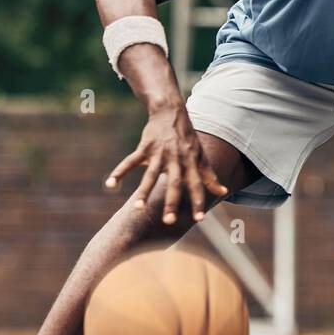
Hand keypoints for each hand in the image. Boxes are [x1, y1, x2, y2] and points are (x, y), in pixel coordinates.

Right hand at [103, 103, 227, 222]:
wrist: (170, 112)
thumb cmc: (187, 138)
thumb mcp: (201, 155)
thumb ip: (209, 176)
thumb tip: (223, 192)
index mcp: (191, 163)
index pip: (196, 185)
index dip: (198, 201)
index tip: (199, 219)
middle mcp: (176, 160)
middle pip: (174, 184)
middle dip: (171, 203)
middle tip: (168, 222)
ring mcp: (159, 154)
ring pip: (150, 176)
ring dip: (144, 192)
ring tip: (137, 208)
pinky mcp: (145, 147)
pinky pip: (130, 161)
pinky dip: (119, 172)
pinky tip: (110, 184)